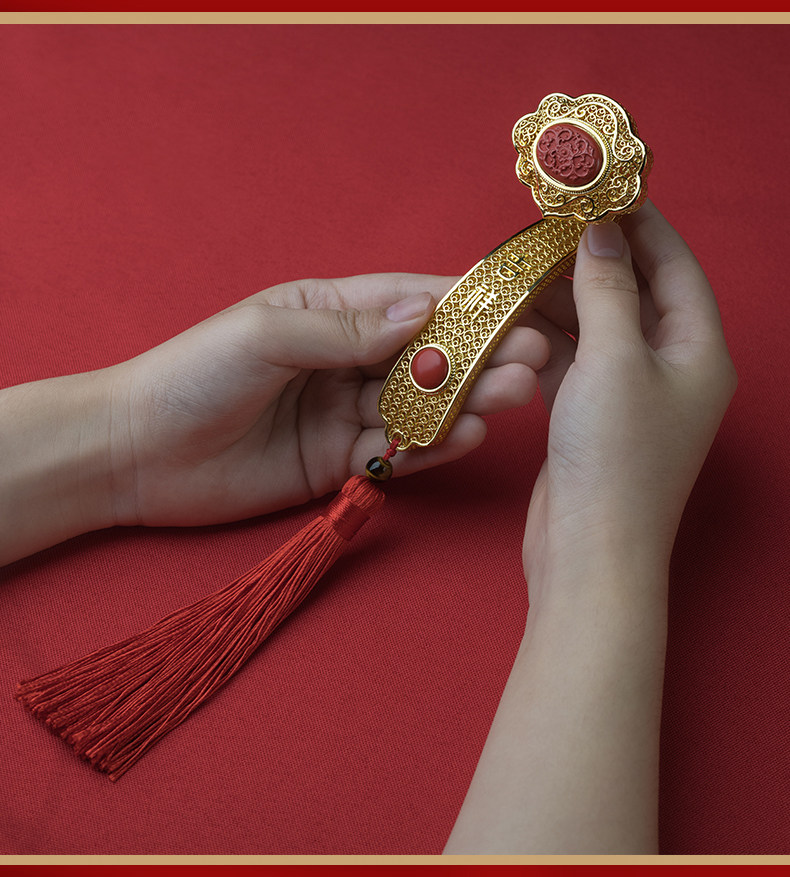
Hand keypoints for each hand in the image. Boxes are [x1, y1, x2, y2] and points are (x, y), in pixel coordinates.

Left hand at [109, 273, 549, 526]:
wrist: (138, 454)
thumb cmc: (192, 375)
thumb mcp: (268, 334)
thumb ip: (345, 330)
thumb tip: (423, 313)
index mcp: (327, 310)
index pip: (407, 301)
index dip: (464, 304)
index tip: (517, 306)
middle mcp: (343, 359)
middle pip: (425, 356)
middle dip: (477, 357)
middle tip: (531, 361)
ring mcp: (342, 412)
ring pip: (417, 405)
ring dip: (464, 402)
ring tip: (510, 399)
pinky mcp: (337, 461)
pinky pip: (393, 451)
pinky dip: (427, 446)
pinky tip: (463, 437)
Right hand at [444, 203, 736, 854]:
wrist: (586, 551)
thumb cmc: (614, 456)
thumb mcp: (613, 359)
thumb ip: (607, 288)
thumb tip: (600, 231)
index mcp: (698, 350)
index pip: (674, 264)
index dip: (639, 222)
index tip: (598, 188)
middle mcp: (671, 368)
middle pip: (634, 292)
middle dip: (591, 257)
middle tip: (545, 224)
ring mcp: (630, 394)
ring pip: (597, 325)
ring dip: (562, 296)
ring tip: (521, 264)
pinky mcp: (592, 415)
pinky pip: (573, 358)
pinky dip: (547, 335)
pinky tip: (515, 315)